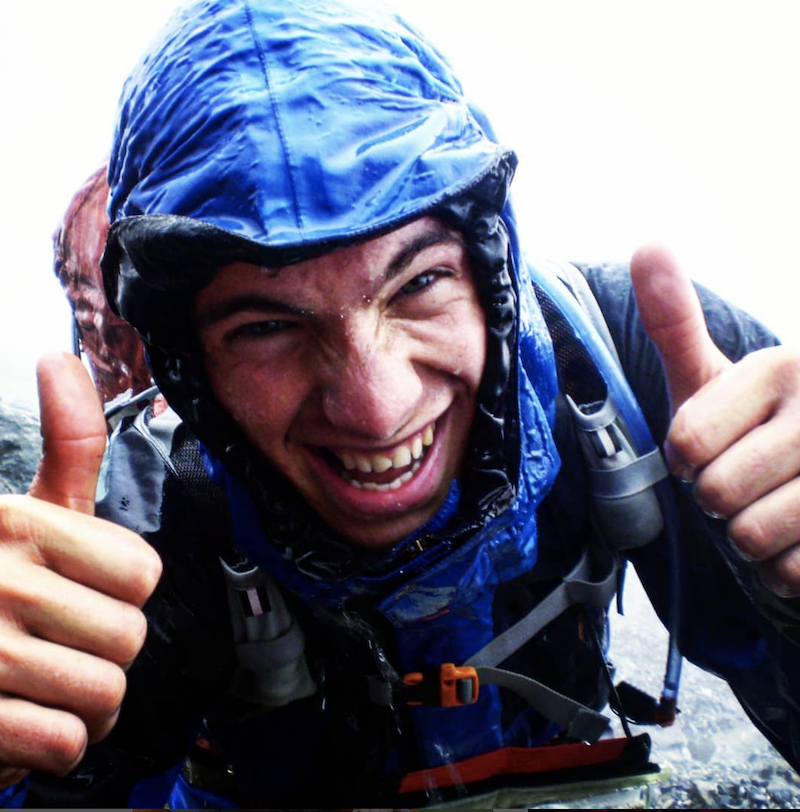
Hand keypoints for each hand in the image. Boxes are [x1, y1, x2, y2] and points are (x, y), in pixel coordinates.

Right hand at [0, 353, 161, 787]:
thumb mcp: (28, 508)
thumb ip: (66, 443)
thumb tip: (58, 355)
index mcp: (16, 523)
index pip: (144, 573)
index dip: (123, 592)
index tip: (86, 592)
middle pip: (130, 637)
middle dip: (107, 654)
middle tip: (65, 647)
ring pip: (104, 695)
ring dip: (85, 704)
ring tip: (47, 684)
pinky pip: (66, 744)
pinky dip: (55, 746)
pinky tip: (24, 721)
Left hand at [632, 245, 799, 597]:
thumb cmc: (752, 428)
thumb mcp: (712, 376)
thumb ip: (676, 322)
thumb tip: (648, 243)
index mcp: (782, 368)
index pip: (686, 442)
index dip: (687, 459)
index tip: (714, 446)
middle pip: (716, 493)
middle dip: (718, 500)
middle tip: (748, 480)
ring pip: (752, 536)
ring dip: (750, 537)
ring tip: (774, 508)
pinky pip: (789, 572)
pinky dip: (782, 570)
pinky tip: (799, 539)